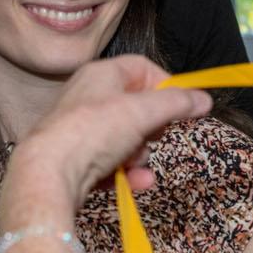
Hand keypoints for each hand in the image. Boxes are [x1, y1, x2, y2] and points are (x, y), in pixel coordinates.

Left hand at [10, 55, 213, 206]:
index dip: (166, 85)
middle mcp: (88, 98)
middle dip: (151, 128)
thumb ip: (177, 104)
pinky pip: (112, 165)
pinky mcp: (77, 162)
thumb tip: (204, 100)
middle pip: (136, 107)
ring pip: (126, 140)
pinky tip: (135, 183)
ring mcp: (81, 131)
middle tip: (154, 135)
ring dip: (139, 155)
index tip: (184, 106)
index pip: (142, 68)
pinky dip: (126, 174)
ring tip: (132, 164)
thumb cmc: (92, 132)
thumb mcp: (143, 111)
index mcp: (100, 74)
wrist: (49, 175)